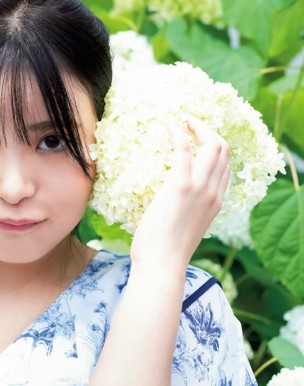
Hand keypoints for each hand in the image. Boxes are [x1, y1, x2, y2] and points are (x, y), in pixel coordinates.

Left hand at [130, 116, 230, 273]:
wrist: (161, 266)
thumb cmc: (162, 256)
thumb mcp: (180, 233)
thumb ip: (181, 218)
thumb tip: (163, 214)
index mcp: (214, 205)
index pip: (224, 169)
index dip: (214, 151)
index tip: (198, 141)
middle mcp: (213, 193)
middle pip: (223, 151)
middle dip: (209, 132)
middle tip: (190, 124)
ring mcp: (200, 189)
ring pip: (212, 144)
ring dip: (198, 126)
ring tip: (181, 120)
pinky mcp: (181, 186)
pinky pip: (184, 147)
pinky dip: (178, 131)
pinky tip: (168, 123)